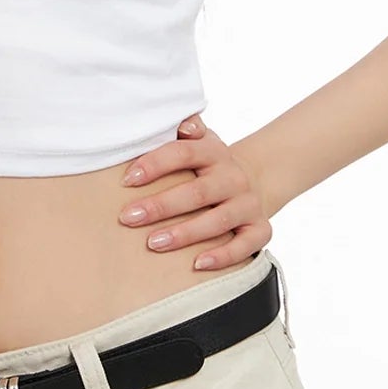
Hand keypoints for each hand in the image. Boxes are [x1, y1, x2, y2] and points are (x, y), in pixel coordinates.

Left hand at [116, 113, 272, 269]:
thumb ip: (183, 128)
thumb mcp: (199, 141)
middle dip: (161, 206)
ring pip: (218, 221)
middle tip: (129, 217)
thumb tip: (181, 124)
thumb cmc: (209, 165)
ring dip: (185, 233)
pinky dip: (223, 256)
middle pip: (198, 192)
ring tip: (154, 243)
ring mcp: (248, 204)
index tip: (127, 179)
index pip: (183, 153)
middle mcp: (234, 177)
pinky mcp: (260, 229)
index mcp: (214, 152)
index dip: (155, 164)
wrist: (256, 179)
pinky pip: (246, 246)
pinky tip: (197, 264)